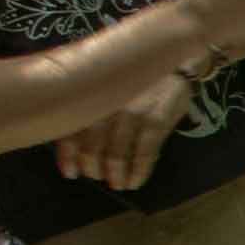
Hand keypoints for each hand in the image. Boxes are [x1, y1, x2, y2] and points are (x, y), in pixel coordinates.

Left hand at [56, 67, 194, 194]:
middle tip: (98, 177)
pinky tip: (136, 182)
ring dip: (115, 175)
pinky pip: (143, 154)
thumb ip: (91, 104)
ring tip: (118, 183)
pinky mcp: (155, 121)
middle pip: (91, 146)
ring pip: (115, 154)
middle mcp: (105, 105)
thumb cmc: (137, 75)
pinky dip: (138, 172)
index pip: (70, 130)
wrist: (177, 60)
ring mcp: (131, 113)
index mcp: (90, 96)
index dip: (68, 156)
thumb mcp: (109, 84)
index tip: (71, 173)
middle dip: (93, 168)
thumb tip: (74, 137)